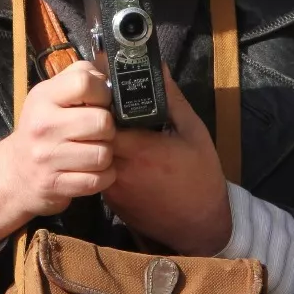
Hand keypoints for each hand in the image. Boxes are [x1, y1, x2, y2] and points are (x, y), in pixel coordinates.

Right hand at [0, 61, 116, 246]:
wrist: (12, 173)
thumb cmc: (39, 130)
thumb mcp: (49, 97)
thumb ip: (77, 78)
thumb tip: (107, 75)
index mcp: (43, 97)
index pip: (85, 83)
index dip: (102, 93)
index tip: (99, 103)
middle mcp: (43, 125)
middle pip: (102, 122)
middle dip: (108, 129)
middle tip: (97, 133)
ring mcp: (48, 157)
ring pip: (104, 154)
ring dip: (106, 155)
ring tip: (93, 151)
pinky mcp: (56, 184)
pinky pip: (98, 179)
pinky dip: (103, 176)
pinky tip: (91, 170)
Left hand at [103, 66, 231, 256]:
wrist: (201, 226)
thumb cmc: (201, 176)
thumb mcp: (193, 132)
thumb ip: (172, 99)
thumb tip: (158, 67)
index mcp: (140, 149)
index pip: (101, 118)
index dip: (99, 101)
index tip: (105, 86)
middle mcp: (119, 169)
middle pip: (91, 135)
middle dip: (94, 117)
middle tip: (103, 101)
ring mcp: (112, 188)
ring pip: (91, 153)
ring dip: (97, 138)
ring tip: (108, 123)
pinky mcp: (110, 201)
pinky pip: (98, 171)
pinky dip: (103, 158)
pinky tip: (117, 150)